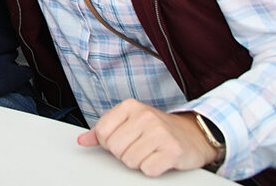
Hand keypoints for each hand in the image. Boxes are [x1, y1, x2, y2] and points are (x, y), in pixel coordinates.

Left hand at [76, 99, 219, 175]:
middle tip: (140, 147)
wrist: (193, 135)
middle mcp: (145, 116)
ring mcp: (160, 133)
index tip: (123, 140)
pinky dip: (152, 169)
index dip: (109, 143)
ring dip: (139, 162)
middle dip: (124, 153)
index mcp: (130, 106)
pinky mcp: (172, 151)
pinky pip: (148, 169)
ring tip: (150, 152)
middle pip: (115, 148)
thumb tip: (82, 140)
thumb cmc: (158, 129)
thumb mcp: (129, 122)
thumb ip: (103, 130)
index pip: (101, 133)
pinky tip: (160, 159)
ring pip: (130, 161)